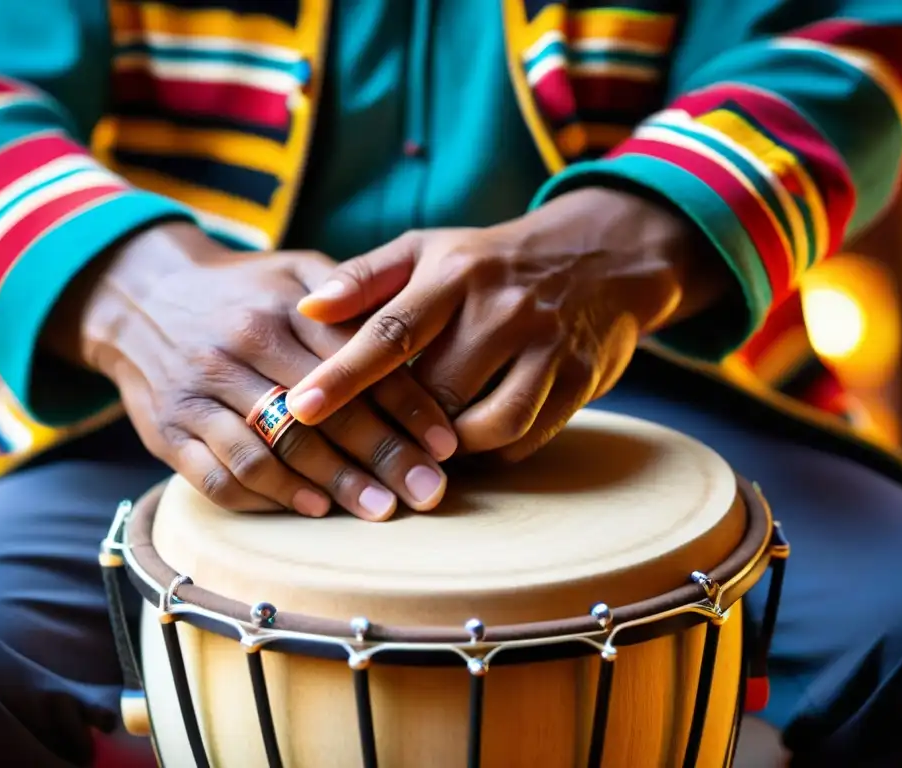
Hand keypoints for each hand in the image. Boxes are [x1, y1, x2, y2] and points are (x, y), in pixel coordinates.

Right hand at [58, 223, 457, 519]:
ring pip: (273, 450)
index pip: (355, 362)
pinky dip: (268, 497)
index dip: (406, 406)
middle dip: (383, 456)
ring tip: (380, 509)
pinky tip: (313, 507)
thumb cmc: (240, 288)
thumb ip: (349, 293)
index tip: (447, 443)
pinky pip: (220, 475)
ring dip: (332, 484)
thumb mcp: (293, 268)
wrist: (139, 295)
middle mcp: (237, 349)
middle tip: (428, 491)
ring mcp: (199, 393)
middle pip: (321, 414)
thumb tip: (416, 331)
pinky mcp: (167, 431)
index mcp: (278, 308)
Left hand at [286, 188, 728, 460]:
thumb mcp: (428, 249)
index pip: (391, 330)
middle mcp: (504, 309)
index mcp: (457, 272)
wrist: (603, 255)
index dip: (343, 374)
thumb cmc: (490, 261)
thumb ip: (365, 278)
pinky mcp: (579, 380)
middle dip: (395, 424)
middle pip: (436, 389)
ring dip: (447, 447)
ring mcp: (547, 346)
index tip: (299, 409)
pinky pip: (525, 437)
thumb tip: (305, 309)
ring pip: (486, 425)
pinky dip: (490, 451)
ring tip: (421, 446)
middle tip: (361, 444)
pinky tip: (467, 444)